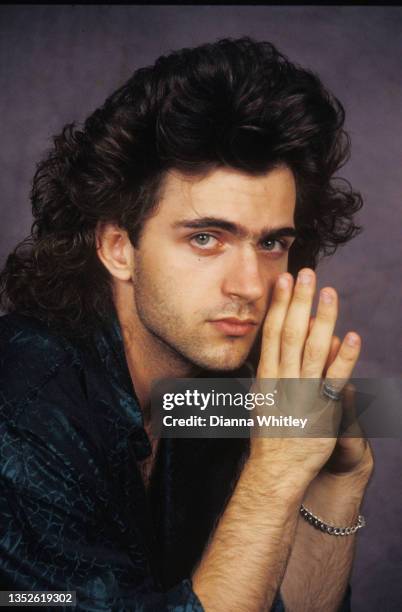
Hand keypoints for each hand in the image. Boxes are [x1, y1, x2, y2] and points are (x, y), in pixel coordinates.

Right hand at [251, 268, 364, 485]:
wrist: (274, 472)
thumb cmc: (268, 436)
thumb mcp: (260, 399)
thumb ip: (266, 373)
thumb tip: (269, 349)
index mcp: (266, 377)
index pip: (272, 333)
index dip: (279, 306)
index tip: (284, 281)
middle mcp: (282, 381)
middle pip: (291, 334)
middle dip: (299, 302)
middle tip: (306, 273)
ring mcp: (302, 395)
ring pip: (312, 351)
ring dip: (322, 320)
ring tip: (329, 293)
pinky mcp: (323, 411)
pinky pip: (335, 382)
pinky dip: (345, 359)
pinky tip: (354, 337)